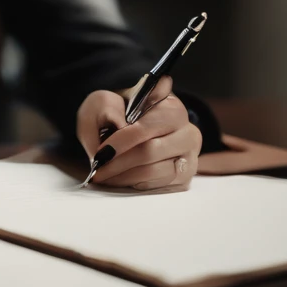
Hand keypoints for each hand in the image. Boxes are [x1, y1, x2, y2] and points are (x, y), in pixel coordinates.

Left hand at [76, 75, 201, 190]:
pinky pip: (159, 185)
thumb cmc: (118, 112)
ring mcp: (189, 156)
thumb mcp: (106, 101)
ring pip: (154, 171)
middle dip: (119, 162)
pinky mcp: (184, 177)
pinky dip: (135, 183)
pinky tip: (120, 178)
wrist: (128, 126)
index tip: (101, 152)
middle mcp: (187, 131)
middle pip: (150, 152)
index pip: (145, 127)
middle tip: (97, 168)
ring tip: (104, 174)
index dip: (121, 141)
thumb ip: (109, 107)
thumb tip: (119, 125)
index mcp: (170, 107)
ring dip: (124, 176)